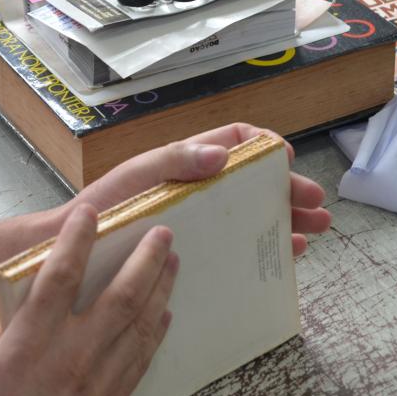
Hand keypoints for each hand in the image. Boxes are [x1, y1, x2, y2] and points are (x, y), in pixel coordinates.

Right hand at [0, 204, 178, 395]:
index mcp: (33, 342)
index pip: (60, 277)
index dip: (77, 240)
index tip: (89, 212)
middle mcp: (73, 354)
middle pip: (120, 296)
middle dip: (145, 259)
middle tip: (162, 231)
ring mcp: (99, 378)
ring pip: (140, 323)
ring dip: (161, 288)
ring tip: (173, 260)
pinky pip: (142, 358)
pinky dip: (156, 331)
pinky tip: (165, 313)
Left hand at [69, 123, 329, 255]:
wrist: (79, 251)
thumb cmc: (103, 207)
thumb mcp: (137, 175)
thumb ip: (176, 160)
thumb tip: (222, 154)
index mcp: (186, 163)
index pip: (234, 142)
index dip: (265, 147)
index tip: (288, 159)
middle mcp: (198, 190)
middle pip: (255, 184)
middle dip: (288, 191)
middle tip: (317, 206)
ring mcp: (199, 222)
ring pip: (253, 215)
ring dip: (286, 220)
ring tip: (314, 231)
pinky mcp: (196, 251)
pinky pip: (238, 247)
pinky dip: (266, 247)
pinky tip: (287, 253)